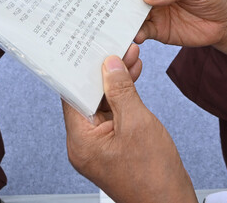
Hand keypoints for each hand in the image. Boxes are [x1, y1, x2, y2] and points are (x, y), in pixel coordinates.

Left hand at [62, 56, 196, 202]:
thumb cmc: (154, 176)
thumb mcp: (137, 123)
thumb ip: (121, 91)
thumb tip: (110, 66)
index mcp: (81, 142)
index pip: (72, 96)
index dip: (82, 70)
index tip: (93, 50)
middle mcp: (84, 145)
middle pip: (87, 99)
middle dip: (104, 73)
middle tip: (118, 51)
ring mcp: (99, 147)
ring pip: (102, 106)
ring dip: (116, 84)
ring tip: (131, 60)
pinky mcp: (113, 147)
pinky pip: (113, 117)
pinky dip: (123, 99)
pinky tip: (133, 81)